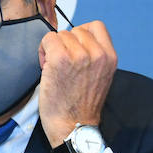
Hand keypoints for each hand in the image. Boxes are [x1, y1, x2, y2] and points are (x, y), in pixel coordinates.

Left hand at [37, 19, 116, 147]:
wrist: (73, 126)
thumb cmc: (82, 106)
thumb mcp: (100, 76)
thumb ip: (94, 56)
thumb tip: (75, 41)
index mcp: (110, 56)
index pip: (96, 26)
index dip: (81, 35)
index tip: (74, 51)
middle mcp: (97, 53)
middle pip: (76, 30)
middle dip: (66, 44)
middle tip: (61, 64)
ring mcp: (79, 55)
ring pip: (61, 34)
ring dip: (53, 48)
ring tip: (53, 67)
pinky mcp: (60, 59)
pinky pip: (47, 39)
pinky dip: (43, 50)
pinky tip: (45, 66)